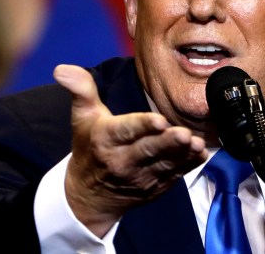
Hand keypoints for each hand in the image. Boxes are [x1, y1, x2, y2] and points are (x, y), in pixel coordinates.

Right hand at [53, 64, 207, 235]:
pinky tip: (201, 154)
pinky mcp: (156, 186)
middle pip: (149, 150)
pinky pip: (175, 175)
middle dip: (167, 142)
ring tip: (197, 144)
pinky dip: (189, 165)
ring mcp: (141, 176)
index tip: (160, 120)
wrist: (90, 195)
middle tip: (184, 134)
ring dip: (183, 155)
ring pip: (165, 164)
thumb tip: (63, 69)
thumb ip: (81, 90)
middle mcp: (123, 161)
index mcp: (105, 140)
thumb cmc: (89, 147)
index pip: (126, 131)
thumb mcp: (82, 118)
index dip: (143, 126)